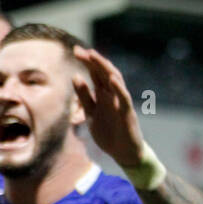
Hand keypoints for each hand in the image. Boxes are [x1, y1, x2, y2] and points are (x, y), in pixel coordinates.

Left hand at [71, 46, 144, 167]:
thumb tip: (75, 76)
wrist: (123, 153)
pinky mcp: (128, 113)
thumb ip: (84, 96)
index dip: (86, 62)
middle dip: (92, 61)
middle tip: (79, 50)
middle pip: (103, 73)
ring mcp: (121, 102)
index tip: (75, 51)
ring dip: (105, 68)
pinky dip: (119, 88)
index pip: (95, 73)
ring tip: (94, 57)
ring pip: (115, 80)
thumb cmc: (108, 133)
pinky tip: (112, 79)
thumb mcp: (90, 113)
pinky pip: (124, 98)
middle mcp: (112, 95)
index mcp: (103, 95)